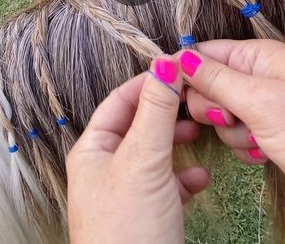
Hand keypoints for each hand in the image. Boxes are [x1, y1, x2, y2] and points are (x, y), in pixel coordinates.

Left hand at [66, 57, 208, 243]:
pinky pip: (166, 184)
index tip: (176, 70)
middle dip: (165, 112)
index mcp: (92, 150)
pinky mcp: (145, 213)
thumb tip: (164, 64)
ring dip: (175, 141)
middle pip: (137, 125)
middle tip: (191, 100)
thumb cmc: (128, 226)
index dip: (147, 83)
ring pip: (153, 153)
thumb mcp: (143, 160)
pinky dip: (183, 176)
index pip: (119, 101)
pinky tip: (198, 177)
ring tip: (197, 132)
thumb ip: (155, 111)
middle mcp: (104, 167)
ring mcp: (125, 191)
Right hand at [180, 39, 284, 169]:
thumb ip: (215, 78)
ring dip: (234, 133)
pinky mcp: (263, 129)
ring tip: (261, 138)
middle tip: (230, 116)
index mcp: (255, 56)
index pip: (204, 53)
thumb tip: (178, 59)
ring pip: (219, 115)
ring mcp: (259, 104)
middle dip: (214, 108)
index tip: (168, 91)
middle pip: (206, 86)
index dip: (184, 71)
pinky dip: (246, 147)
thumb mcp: (257, 100)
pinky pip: (235, 135)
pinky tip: (266, 150)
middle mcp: (254, 76)